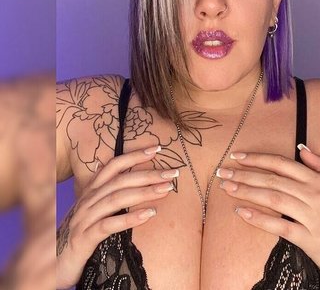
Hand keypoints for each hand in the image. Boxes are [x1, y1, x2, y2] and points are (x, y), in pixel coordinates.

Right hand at [56, 147, 178, 288]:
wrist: (51, 266)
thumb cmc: (79, 236)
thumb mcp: (94, 212)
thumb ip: (109, 197)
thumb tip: (128, 180)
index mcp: (91, 192)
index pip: (114, 166)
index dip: (135, 155)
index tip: (157, 148)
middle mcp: (87, 201)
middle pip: (120, 180)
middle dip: (148, 174)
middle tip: (173, 172)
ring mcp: (84, 218)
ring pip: (117, 199)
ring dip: (144, 192)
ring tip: (167, 190)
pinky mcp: (83, 238)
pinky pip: (108, 225)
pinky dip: (130, 218)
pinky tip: (149, 214)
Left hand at [217, 146, 319, 277]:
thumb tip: (302, 147)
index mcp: (317, 180)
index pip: (282, 164)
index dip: (258, 159)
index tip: (237, 156)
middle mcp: (313, 194)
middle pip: (273, 180)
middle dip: (245, 174)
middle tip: (223, 173)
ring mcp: (311, 216)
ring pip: (274, 199)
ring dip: (248, 192)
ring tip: (227, 188)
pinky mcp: (309, 238)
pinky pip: (280, 226)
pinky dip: (259, 219)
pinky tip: (241, 213)